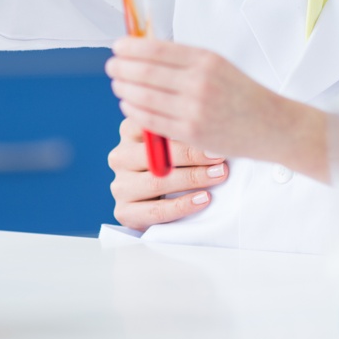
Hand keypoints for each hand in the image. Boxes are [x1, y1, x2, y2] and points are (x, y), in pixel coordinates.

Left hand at [107, 37, 287, 160]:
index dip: (131, 47)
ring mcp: (194, 110)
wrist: (271, 125)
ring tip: (118, 84)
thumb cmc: (242, 93)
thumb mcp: (218, 64)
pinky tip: (129, 105)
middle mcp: (199, 83)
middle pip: (145, 72)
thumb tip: (144, 50)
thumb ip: (184, 59)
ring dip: (124, 89)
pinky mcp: (191, 133)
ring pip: (144, 97)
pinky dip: (135, 111)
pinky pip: (152, 121)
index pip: (156, 50)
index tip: (118, 46)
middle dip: (122, 68)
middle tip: (111, 66)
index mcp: (205, 60)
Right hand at [108, 117, 227, 231]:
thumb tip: (210, 127)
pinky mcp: (124, 212)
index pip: (151, 125)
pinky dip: (182, 205)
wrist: (155, 205)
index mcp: (130, 132)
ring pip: (156, 182)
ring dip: (191, 179)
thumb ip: (182, 132)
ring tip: (217, 176)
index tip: (208, 132)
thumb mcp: (173, 143)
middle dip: (191, 155)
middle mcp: (121, 157)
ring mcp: (120, 186)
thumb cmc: (172, 165)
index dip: (181, 129)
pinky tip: (202, 199)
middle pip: (154, 154)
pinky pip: (155, 211)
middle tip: (219, 157)